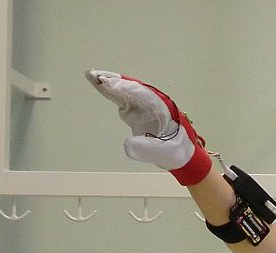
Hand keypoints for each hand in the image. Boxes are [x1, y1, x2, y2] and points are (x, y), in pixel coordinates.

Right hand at [85, 70, 211, 185]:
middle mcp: (155, 104)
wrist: (183, 155)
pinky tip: (100, 85)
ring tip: (93, 77)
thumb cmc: (177, 152)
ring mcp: (147, 106)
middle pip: (134, 88)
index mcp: (164, 110)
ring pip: (128, 91)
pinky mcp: (140, 111)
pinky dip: (113, 92)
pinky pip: (125, 98)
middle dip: (115, 81)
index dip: (126, 89)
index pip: (143, 96)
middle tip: (94, 75)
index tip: (110, 84)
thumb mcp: (164, 153)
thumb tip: (127, 144)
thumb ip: (146, 149)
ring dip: (111, 84)